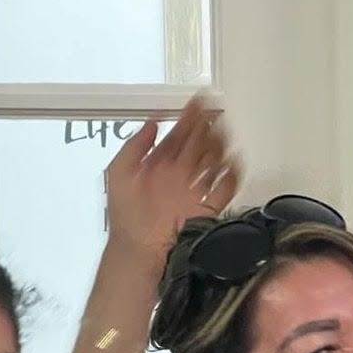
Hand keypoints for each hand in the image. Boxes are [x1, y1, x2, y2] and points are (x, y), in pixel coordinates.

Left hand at [105, 95, 239, 272]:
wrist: (141, 249)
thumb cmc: (126, 218)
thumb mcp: (118, 173)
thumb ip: (134, 147)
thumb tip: (151, 125)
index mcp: (159, 166)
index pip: (178, 135)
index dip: (188, 117)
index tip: (197, 102)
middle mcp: (178, 175)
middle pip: (198, 144)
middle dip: (207, 125)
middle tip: (214, 109)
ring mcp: (194, 190)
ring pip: (213, 161)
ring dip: (220, 144)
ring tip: (224, 129)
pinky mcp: (207, 207)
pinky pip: (225, 187)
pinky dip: (232, 174)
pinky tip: (233, 160)